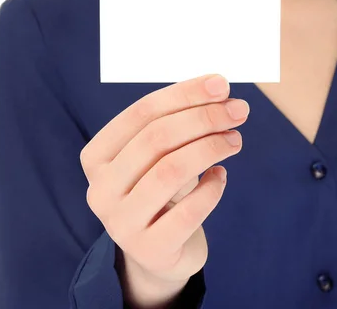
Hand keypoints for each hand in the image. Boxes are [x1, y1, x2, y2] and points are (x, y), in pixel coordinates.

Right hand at [80, 74, 248, 303]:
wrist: (159, 251)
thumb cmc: (161, 190)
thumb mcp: (157, 156)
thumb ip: (176, 123)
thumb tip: (217, 88)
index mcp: (97, 156)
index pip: (141, 113)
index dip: (184, 94)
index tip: (221, 84)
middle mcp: (101, 189)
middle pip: (156, 138)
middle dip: (204, 118)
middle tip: (239, 110)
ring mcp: (121, 223)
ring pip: (171, 171)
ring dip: (211, 148)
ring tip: (235, 140)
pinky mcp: (150, 250)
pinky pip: (189, 212)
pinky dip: (212, 188)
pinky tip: (221, 176)